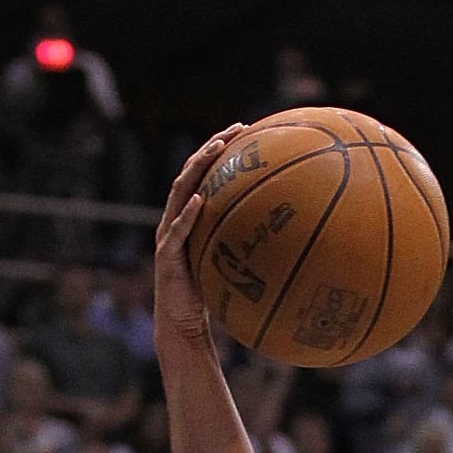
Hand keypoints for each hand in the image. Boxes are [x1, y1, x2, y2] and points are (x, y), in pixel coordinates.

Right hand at [153, 127, 249, 347]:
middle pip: (190, 172)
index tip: (245, 131)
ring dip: (198, 168)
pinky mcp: (166, 255)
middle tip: (236, 129)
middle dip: (211, 147)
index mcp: (187, 216)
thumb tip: (285, 239)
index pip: (202, 174)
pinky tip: (200, 199)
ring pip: (180, 191)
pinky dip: (188, 214)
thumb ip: (243, 246)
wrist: (182, 324)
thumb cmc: (207, 295)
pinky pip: (178, 231)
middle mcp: (174, 218)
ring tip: (217, 150)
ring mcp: (168, 234)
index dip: (219, 150)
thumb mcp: (228, 264)